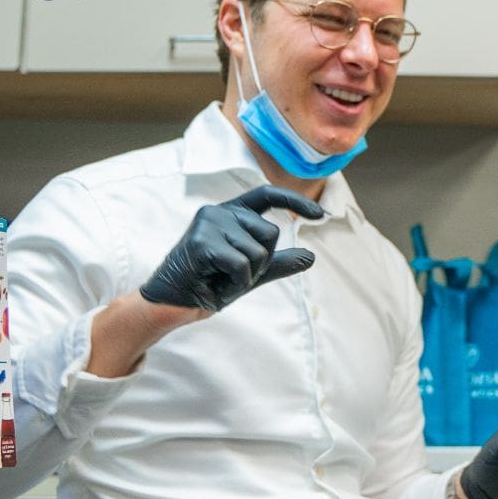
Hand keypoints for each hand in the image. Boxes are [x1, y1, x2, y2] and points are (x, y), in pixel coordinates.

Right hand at [139, 184, 323, 310]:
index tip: (321, 214)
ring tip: (222, 278)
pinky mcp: (201, 242)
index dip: (295, 201)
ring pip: (258, 251)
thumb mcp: (252, 273)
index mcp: (231, 213)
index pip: (267, 195)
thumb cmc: (210, 284)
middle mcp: (220, 212)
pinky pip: (242, 265)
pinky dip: (237, 282)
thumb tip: (311, 257)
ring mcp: (209, 223)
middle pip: (271, 232)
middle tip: (234, 273)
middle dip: (262, 261)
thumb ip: (278, 263)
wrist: (176, 303)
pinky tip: (218, 285)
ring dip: (248, 275)